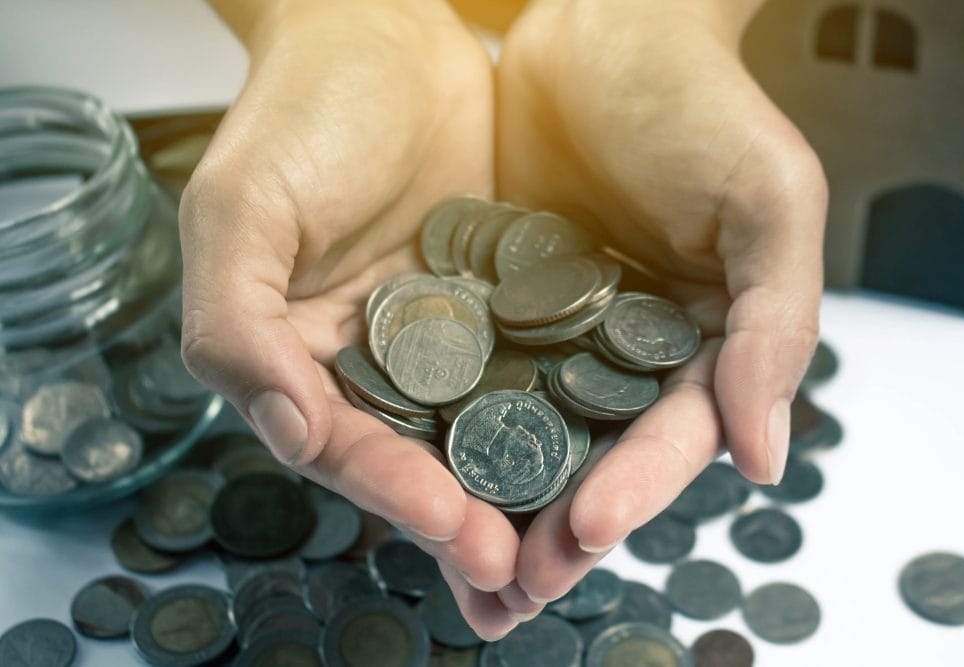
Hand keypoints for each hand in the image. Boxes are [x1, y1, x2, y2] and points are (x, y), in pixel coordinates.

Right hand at [180, 0, 520, 637]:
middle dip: (470, 519)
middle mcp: (373, 359)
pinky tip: (607, 450)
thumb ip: (236, 324)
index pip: (347, 443)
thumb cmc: (301, 109)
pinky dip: (566, 410)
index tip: (458, 528)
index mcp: (300, 354)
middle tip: (525, 574)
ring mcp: (443, 335)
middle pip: (420, 458)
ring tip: (572, 547)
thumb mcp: (241, 208)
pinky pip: (537, 363)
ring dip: (524, 491)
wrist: (386, 30)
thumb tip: (288, 435)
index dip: (397, 491)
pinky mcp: (504, 301)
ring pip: (485, 429)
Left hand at [496, 0, 826, 602]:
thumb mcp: (767, 197)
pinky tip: (411, 463)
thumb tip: (765, 456)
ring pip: (524, 431)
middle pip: (594, 455)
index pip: (672, 435)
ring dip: (493, 497)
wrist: (601, 22)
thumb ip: (776, 322)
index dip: (636, 488)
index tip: (587, 529)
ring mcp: (558, 332)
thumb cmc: (698, 100)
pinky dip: (444, 420)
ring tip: (460, 560)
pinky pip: (466, 369)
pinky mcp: (492, 301)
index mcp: (705, 342)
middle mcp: (629, 352)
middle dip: (554, 524)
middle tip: (512, 586)